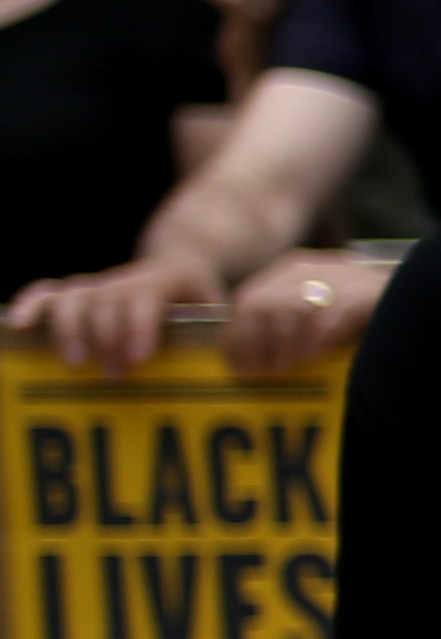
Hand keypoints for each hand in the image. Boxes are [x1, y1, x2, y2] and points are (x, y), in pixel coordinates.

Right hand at [7, 255, 221, 373]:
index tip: (139, 358)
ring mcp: (101, 284)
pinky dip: (32, 306)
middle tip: (115, 374)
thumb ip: (220, 334)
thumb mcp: (222, 313)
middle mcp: (128, 278)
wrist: (185, 263)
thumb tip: (222, 367)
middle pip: (106, 300)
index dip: (139, 326)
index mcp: (169, 278)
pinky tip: (18, 324)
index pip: (146, 296)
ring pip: (75, 297)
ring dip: (71, 330)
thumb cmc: (205, 304)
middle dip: (107, 338)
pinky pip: (49, 293)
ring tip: (76, 363)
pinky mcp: (80, 293)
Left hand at [222, 251, 386, 374]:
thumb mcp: (319, 321)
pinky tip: (319, 354)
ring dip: (287, 343)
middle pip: (265, 304)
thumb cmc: (367, 326)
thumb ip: (288, 329)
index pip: (249, 300)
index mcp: (295, 273)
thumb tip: (249, 361)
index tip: (240, 368)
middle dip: (256, 342)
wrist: (423, 305)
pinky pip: (336, 311)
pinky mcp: (370, 291)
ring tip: (290, 366)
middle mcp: (315, 269)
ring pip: (295, 307)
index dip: (238, 336)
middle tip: (264, 372)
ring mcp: (343, 277)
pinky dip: (322, 335)